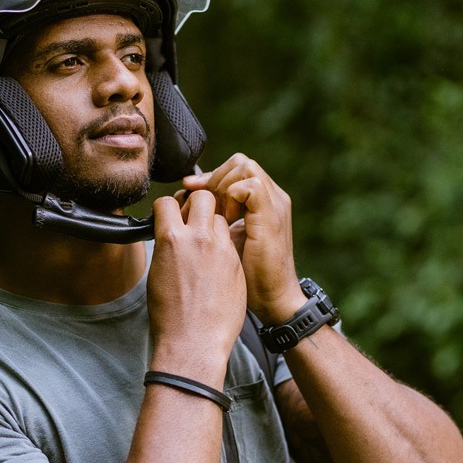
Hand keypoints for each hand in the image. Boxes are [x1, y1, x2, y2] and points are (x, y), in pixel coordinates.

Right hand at [147, 190, 245, 385]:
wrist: (194, 343)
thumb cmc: (169, 315)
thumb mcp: (157, 273)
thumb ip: (167, 246)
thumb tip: (171, 234)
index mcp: (172, 239)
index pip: (168, 201)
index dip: (168, 208)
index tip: (170, 216)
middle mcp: (199, 239)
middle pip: (203, 197)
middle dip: (197, 203)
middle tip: (193, 221)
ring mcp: (222, 250)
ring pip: (220, 217)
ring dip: (213, 224)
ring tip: (206, 245)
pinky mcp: (236, 263)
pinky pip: (230, 241)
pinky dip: (224, 245)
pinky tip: (217, 264)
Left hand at [182, 154, 305, 324]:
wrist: (273, 300)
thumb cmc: (249, 277)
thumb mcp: (228, 239)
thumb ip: (216, 218)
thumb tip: (187, 200)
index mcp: (264, 202)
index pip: (236, 169)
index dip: (210, 176)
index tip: (189, 189)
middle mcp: (274, 197)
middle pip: (240, 162)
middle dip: (214, 176)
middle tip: (201, 201)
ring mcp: (275, 205)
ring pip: (245, 166)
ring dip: (222, 185)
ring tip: (216, 212)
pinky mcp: (272, 216)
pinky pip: (250, 185)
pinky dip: (232, 197)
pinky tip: (226, 220)